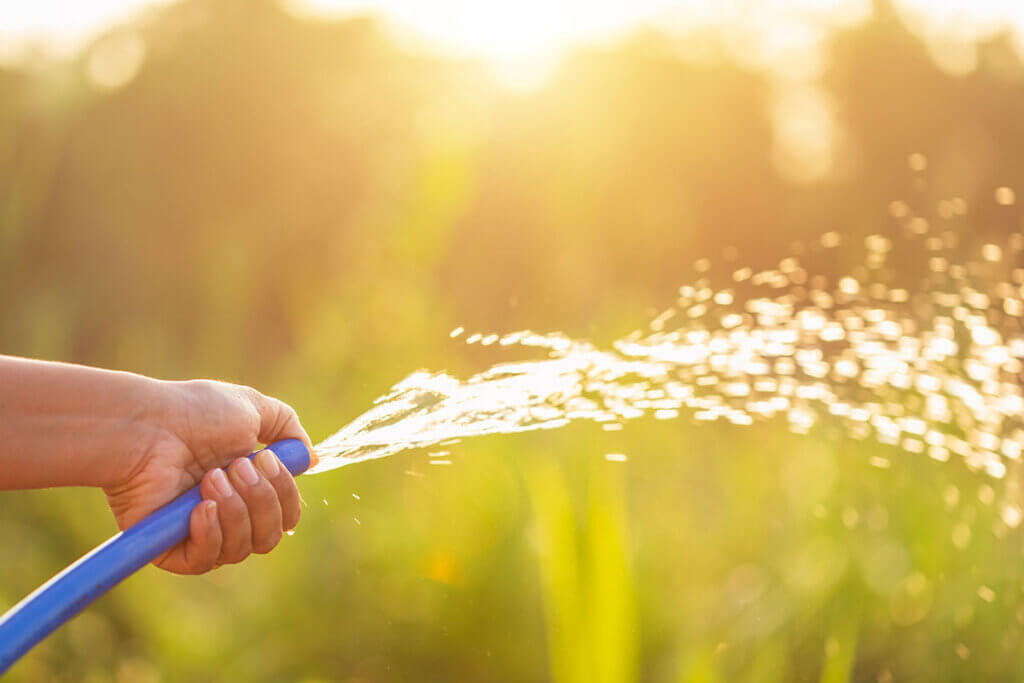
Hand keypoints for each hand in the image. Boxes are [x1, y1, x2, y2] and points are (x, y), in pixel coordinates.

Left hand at [102, 379, 312, 574]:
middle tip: (237, 466)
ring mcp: (199, 532)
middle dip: (262, 500)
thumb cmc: (196, 412)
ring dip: (236, 510)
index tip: (266, 462)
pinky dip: (212, 533)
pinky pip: (208, 559)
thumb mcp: (255, 408)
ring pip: (243, 549)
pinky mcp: (171, 549)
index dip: (285, 495)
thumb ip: (288, 428)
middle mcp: (228, 513)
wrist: (147, 425)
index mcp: (247, 486)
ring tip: (210, 478)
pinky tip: (201, 507)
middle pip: (271, 536)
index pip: (286, 514)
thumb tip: (311, 459)